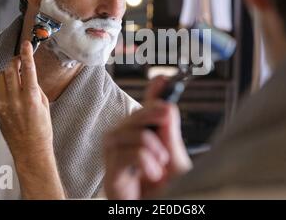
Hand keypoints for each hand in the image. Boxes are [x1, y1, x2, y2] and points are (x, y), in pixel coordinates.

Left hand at [0, 40, 52, 159]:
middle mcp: (16, 99)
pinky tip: (9, 87)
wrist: (31, 149)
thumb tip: (28, 76)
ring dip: (8, 72)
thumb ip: (35, 89)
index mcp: (32, 98)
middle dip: (16, 61)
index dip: (26, 54)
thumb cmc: (42, 128)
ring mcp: (4, 105)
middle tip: (20, 59)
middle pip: (11, 70)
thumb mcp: (44, 105)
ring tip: (15, 76)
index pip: (28, 69)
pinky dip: (2, 83)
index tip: (26, 43)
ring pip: (1, 77)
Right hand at [102, 76, 191, 199]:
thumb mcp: (174, 155)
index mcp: (142, 138)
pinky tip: (152, 173)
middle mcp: (125, 145)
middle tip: (166, 116)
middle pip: (132, 116)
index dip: (152, 93)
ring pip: (127, 132)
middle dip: (152, 112)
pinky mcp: (110, 175)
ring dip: (150, 145)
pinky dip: (145, 161)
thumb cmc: (166, 189)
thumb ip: (168, 129)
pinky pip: (126, 152)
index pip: (144, 110)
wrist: (160, 206)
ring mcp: (114, 159)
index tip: (162, 79)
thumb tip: (167, 103)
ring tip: (160, 162)